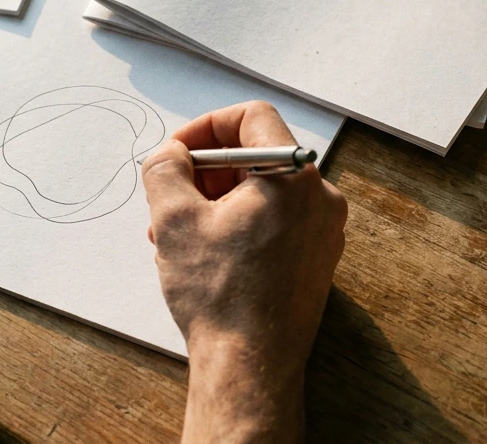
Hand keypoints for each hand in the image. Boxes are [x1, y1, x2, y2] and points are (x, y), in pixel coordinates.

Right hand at [142, 102, 346, 443]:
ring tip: (174, 234)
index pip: (252, 117)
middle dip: (204, 173)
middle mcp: (320, 199)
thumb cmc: (220, 296)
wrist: (249, 368)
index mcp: (294, 176)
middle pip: (255, 156)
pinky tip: (202, 254)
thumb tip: (170, 153)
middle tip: (169, 198)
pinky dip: (236, 225)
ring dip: (214, 202)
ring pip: (261, 192)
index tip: (177, 153)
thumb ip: (165, 167)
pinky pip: (273, 221)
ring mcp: (322, 232)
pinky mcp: (315, 260)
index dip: (206, 127)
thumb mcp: (174, 218)